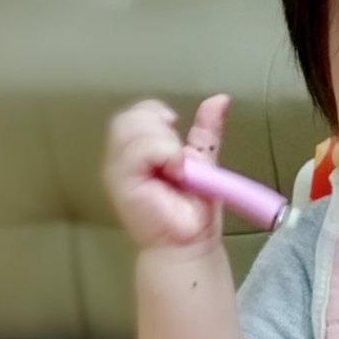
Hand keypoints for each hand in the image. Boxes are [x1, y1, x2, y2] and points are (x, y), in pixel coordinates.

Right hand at [103, 94, 229, 249]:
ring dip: (162, 141)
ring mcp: (118, 171)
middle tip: (177, 154)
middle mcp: (121, 159)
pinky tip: (174, 170)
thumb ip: (206, 130)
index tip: (176, 125)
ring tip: (177, 166)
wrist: (192, 239)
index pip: (134, 114)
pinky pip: (138, 150)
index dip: (154, 111)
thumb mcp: (202, 160)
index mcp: (136, 152)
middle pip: (128, 118)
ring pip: (130, 128)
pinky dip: (162, 153)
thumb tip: (220, 99)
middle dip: (158, 126)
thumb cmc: (193, 207)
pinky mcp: (121, 182)